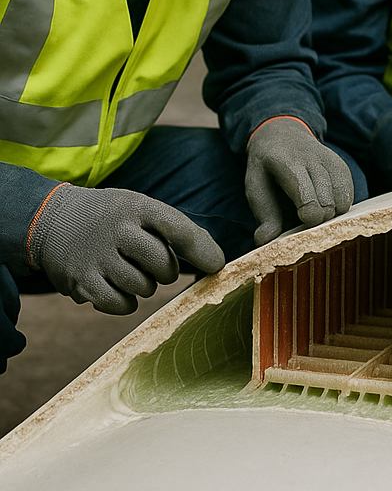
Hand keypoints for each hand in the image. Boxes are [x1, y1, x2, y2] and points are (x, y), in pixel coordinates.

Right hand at [27, 184, 224, 314]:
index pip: (177, 228)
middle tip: (157, 266)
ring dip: (145, 286)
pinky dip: (127, 302)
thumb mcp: (139, 207)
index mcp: (137, 207)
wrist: (51, 219)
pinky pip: (120, 305)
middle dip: (167, 272)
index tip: (217, 265)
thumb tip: (214, 260)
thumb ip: (173, 229)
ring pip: (144, 287)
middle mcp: (118, 231)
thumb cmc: (112, 217)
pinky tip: (119, 288)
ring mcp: (97, 257)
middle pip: (163, 265)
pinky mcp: (81, 282)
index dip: (202, 249)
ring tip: (131, 271)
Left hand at [246, 117, 353, 245]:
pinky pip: (348, 194)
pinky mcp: (341, 165)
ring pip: (341, 198)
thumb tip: (264, 241)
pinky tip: (325, 205)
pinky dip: (339, 206)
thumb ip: (263, 212)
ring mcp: (330, 159)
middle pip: (326, 199)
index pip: (304, 190)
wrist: (283, 134)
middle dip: (318, 218)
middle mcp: (311, 158)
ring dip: (331, 213)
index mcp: (286, 162)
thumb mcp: (255, 185)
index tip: (304, 221)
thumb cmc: (267, 167)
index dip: (308, 212)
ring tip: (315, 213)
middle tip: (305, 220)